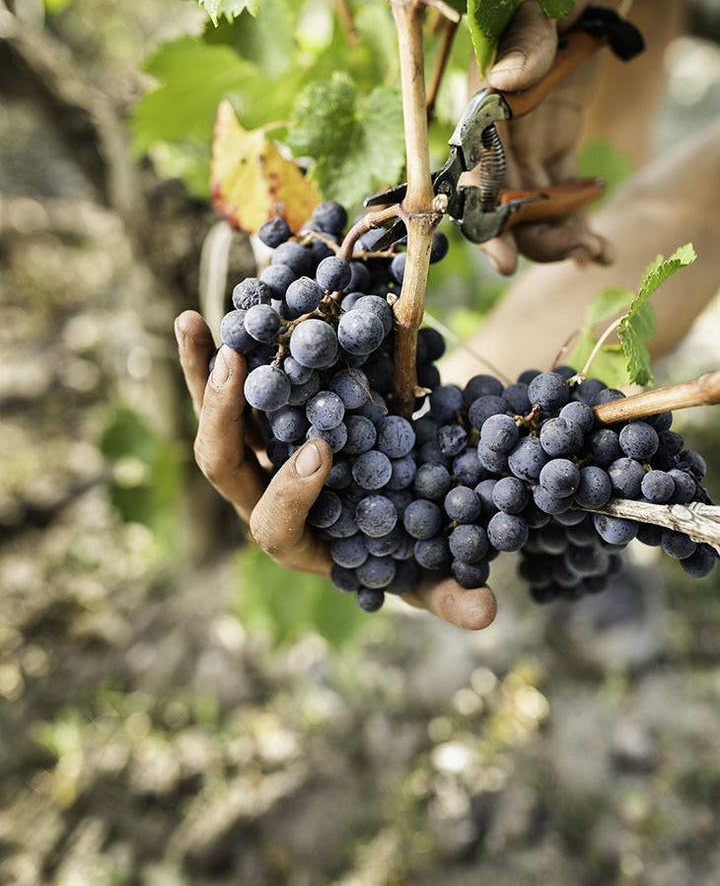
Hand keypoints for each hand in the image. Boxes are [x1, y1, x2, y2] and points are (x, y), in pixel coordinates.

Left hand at [175, 310, 496, 630]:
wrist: (378, 516)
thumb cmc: (399, 552)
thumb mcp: (423, 574)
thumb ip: (446, 594)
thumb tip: (486, 615)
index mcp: (295, 542)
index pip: (275, 526)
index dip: (291, 493)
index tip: (321, 451)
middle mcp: (260, 500)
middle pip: (223, 465)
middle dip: (223, 419)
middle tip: (236, 366)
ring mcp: (251, 461)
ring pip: (213, 421)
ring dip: (203, 375)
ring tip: (194, 324)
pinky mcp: (251, 427)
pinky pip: (221, 392)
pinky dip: (208, 358)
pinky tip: (195, 318)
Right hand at [478, 0, 614, 274]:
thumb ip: (525, 35)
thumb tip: (505, 82)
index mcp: (481, 100)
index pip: (472, 171)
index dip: (483, 219)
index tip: (504, 260)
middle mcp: (495, 128)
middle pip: (501, 201)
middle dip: (529, 238)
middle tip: (571, 257)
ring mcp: (524, 137)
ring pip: (531, 204)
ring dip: (557, 234)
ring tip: (595, 253)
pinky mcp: (554, 138)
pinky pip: (561, 188)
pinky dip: (575, 216)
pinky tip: (597, 241)